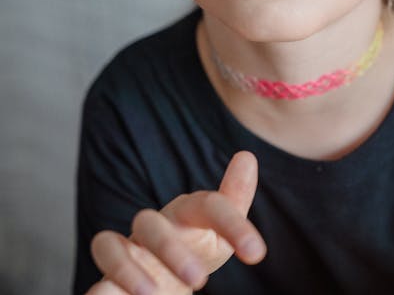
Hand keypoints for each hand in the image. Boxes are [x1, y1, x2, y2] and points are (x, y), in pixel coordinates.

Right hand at [86, 151, 265, 293]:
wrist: (162, 283)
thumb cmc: (193, 250)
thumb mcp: (219, 232)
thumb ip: (234, 200)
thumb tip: (247, 155)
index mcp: (183, 214)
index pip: (205, 205)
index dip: (232, 224)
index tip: (256, 253)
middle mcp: (150, 230)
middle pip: (148, 222)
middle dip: (170, 248)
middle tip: (199, 279)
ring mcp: (126, 255)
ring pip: (108, 246)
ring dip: (126, 268)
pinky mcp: (108, 285)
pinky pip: (95, 285)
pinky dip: (98, 293)